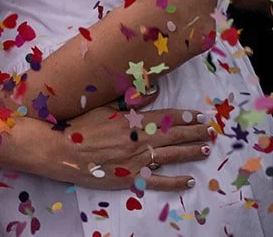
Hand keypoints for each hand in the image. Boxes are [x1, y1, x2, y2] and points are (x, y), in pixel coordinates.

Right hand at [32, 105, 212, 190]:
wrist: (60, 151)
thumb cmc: (79, 126)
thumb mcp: (103, 106)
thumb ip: (130, 99)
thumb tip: (154, 90)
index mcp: (131, 121)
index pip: (166, 117)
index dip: (185, 116)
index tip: (200, 115)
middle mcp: (137, 140)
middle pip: (173, 135)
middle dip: (194, 132)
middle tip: (211, 131)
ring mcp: (135, 161)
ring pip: (170, 156)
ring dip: (190, 152)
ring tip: (205, 149)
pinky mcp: (130, 179)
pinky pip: (158, 182)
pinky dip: (175, 182)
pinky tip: (189, 180)